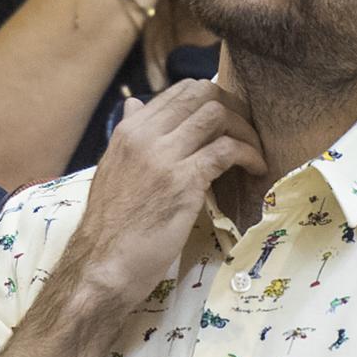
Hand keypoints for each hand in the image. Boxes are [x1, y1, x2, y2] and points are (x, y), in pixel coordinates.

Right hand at [73, 79, 265, 296]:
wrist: (101, 265)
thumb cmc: (111, 226)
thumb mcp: (113, 169)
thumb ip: (130, 136)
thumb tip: (137, 103)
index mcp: (129, 131)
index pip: (180, 91)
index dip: (213, 98)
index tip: (229, 119)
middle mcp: (145, 136)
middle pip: (202, 94)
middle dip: (234, 108)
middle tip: (246, 132)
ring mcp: (164, 157)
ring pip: (216, 116)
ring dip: (244, 131)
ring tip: (253, 152)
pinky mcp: (183, 182)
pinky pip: (226, 150)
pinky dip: (248, 155)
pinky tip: (255, 169)